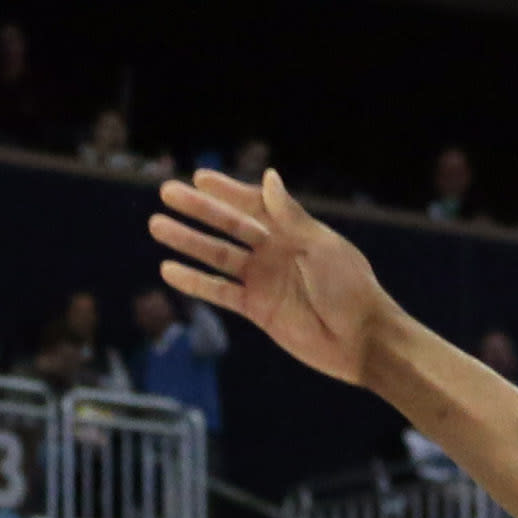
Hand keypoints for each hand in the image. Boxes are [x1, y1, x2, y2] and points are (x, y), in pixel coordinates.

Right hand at [149, 171, 390, 387]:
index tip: (198, 177)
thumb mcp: (320, 247)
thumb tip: (268, 177)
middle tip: (166, 193)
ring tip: (157, 226)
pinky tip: (169, 270)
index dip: (227, 190)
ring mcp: (263, 280)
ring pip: (217, 255)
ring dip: (188, 241)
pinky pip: (219, 291)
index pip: (254, 203)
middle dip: (198, 210)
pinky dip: (195, 282)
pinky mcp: (257, 308)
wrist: (361, 340)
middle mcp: (275, 251)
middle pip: (228, 225)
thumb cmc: (349, 288)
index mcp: (294, 230)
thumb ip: (289, 216)